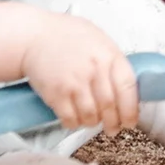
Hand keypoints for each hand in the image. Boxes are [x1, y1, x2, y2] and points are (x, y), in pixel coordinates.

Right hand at [21, 13, 138, 131]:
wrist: (34, 36)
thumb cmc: (68, 36)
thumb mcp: (99, 40)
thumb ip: (113, 62)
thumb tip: (126, 87)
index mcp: (109, 55)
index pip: (128, 88)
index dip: (131, 109)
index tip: (129, 120)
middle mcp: (94, 70)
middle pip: (110, 106)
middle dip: (113, 122)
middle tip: (112, 128)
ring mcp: (75, 83)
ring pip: (91, 116)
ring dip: (93, 123)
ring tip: (92, 121)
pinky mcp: (56, 94)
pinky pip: (70, 119)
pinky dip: (74, 123)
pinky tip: (75, 119)